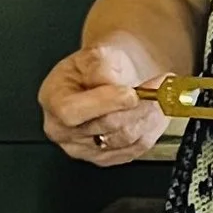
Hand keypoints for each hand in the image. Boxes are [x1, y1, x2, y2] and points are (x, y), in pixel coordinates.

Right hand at [39, 38, 166, 164]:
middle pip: (104, 126)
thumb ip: (99, 66)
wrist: (114, 77)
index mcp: (53, 99)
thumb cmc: (101, 66)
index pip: (72, 111)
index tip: (130, 92)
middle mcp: (63, 130)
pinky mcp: (105, 158)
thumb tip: (110, 82)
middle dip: (136, 105)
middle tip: (158, 86)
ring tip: (160, 93)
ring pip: (125, 138)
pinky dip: (151, 127)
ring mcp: (83, 148)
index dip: (104, 103)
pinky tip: (155, 110)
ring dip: (149, 114)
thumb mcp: (96, 54)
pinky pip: (136, 149)